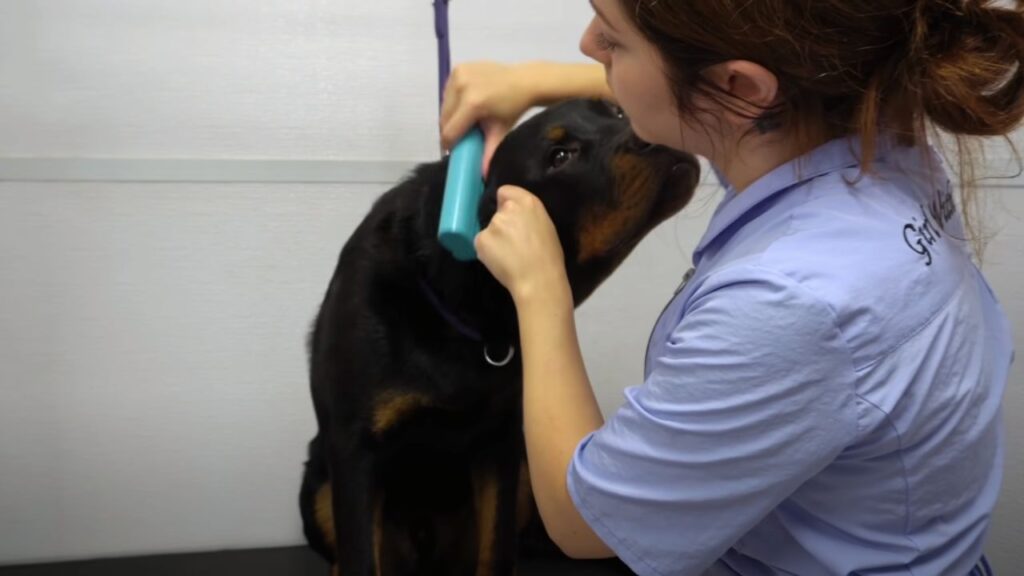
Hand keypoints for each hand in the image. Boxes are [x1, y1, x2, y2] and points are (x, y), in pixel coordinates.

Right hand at [440, 62, 535, 177]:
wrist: (524, 81)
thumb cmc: (513, 108)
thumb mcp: (500, 132)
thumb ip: (489, 153)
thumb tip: (483, 176)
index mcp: (472, 103)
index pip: (450, 130)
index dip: (450, 143)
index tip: (453, 149)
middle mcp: (462, 86)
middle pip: (444, 117)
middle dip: (450, 129)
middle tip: (460, 136)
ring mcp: (459, 74)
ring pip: (444, 104)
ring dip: (450, 115)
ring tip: (464, 120)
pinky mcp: (458, 68)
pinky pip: (448, 91)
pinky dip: (452, 100)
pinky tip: (465, 104)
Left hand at [475, 186, 568, 304]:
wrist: (538, 280)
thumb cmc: (549, 257)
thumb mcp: (545, 226)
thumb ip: (528, 216)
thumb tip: (517, 219)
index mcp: (528, 202)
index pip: (505, 192)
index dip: (506, 203)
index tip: (511, 217)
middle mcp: (508, 209)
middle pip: (498, 213)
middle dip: (502, 224)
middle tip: (514, 243)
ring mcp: (492, 224)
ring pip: (489, 230)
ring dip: (495, 240)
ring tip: (509, 256)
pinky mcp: (480, 239)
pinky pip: (482, 244)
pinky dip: (487, 252)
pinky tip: (500, 262)